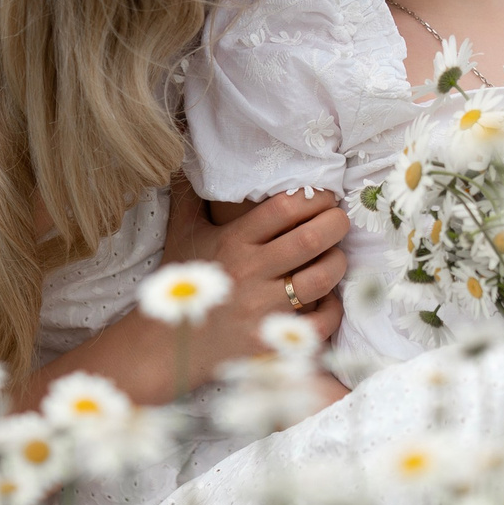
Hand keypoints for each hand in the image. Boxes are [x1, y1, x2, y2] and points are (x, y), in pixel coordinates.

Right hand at [160, 179, 347, 364]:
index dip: (314, 197)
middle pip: (310, 239)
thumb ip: (191, 196)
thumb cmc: (183, 283)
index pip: (284, 208)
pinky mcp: (270, 342)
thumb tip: (186, 158)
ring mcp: (261, 310)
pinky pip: (319, 324)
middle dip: (336, 224)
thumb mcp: (182, 234)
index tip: (325, 197)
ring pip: (321, 279)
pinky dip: (332, 310)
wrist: (164, 346)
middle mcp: (249, 273)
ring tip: (336, 256)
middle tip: (339, 221)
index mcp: (233, 242)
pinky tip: (327, 300)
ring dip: (338, 263)